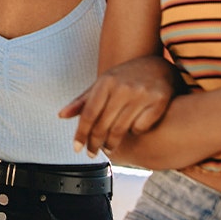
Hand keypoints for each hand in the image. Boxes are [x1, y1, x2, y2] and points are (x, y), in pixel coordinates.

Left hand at [59, 55, 177, 157]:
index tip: (77, 149)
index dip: (81, 134)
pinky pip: (140, 128)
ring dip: (112, 144)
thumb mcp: (103, 83)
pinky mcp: (159, 101)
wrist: (158, 66)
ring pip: (121, 130)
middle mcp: (123, 87)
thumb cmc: (125, 77)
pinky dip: (134, 133)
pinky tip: (132, 132)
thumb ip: (83, 100)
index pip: (89, 114)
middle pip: (103, 125)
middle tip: (92, 153)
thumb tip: (61, 115)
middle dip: (95, 143)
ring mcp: (142, 94)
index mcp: (106, 82)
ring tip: (108, 149)